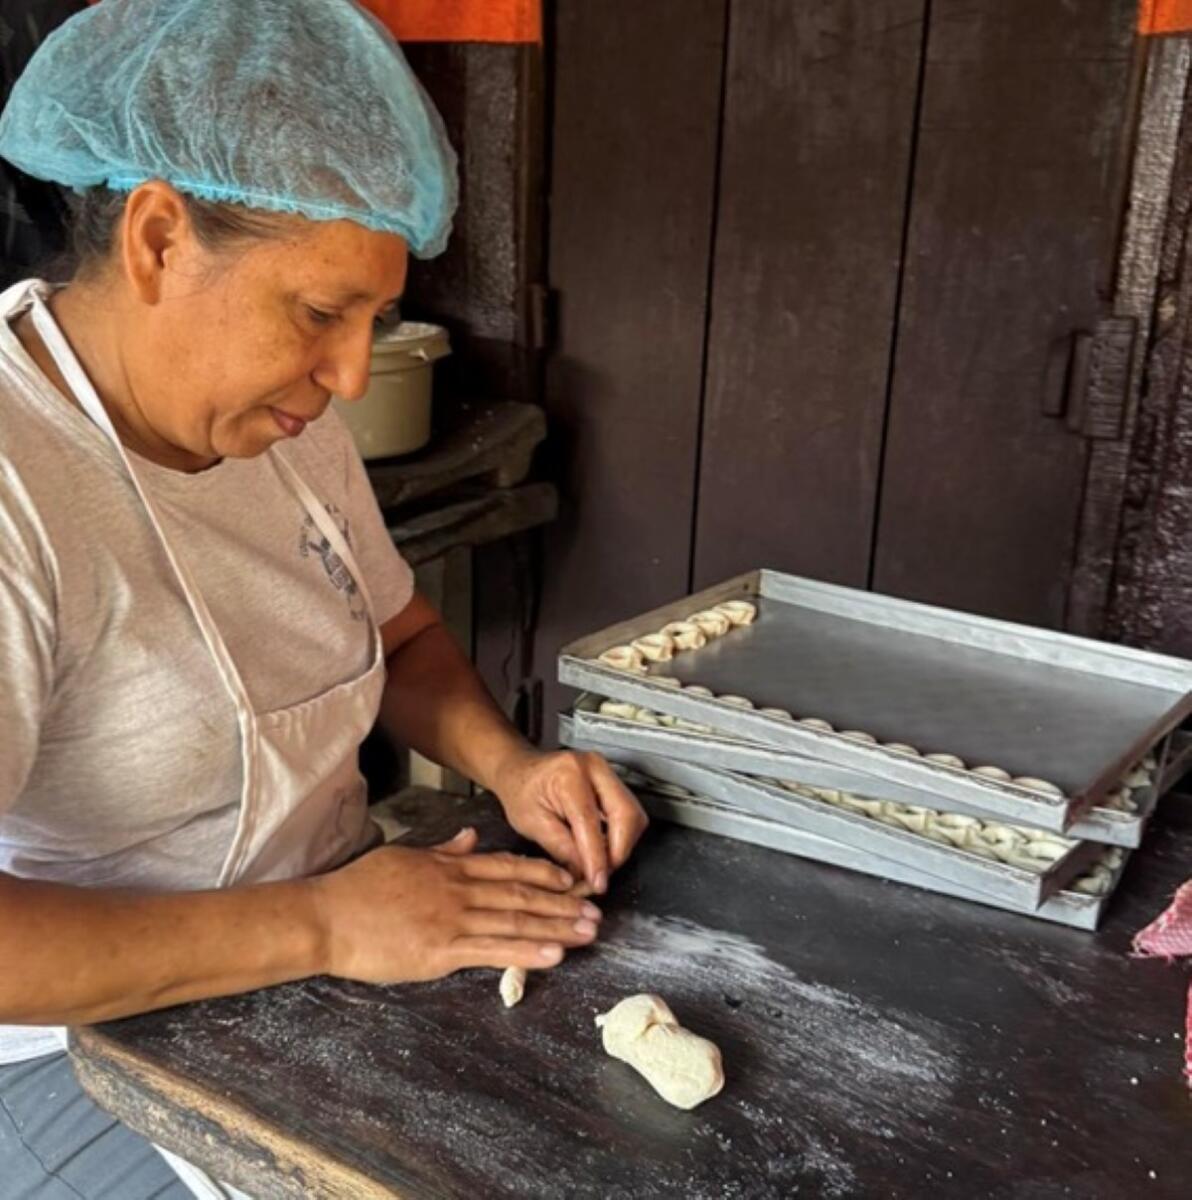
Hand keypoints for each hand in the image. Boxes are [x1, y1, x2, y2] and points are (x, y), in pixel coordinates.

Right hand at [308, 829, 602, 983]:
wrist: (327, 916)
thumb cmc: (359, 888)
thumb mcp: (405, 856)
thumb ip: (443, 850)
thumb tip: (471, 837)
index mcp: (450, 867)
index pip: (507, 868)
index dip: (544, 875)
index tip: (571, 880)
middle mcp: (458, 890)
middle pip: (521, 895)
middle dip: (562, 904)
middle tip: (596, 911)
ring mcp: (452, 920)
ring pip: (515, 922)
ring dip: (556, 928)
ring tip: (587, 933)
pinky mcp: (441, 951)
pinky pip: (493, 950)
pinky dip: (526, 951)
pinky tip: (553, 955)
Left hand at [492, 749, 648, 893]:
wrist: (520, 770)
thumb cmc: (520, 792)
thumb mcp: (531, 824)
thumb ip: (562, 849)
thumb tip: (587, 873)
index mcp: (567, 774)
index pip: (590, 822)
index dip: (597, 858)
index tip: (597, 883)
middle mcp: (594, 767)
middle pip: (626, 814)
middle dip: (618, 852)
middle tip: (602, 875)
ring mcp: (607, 771)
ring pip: (633, 815)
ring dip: (622, 845)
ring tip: (600, 863)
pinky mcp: (613, 781)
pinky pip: (628, 812)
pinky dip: (620, 836)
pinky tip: (603, 849)